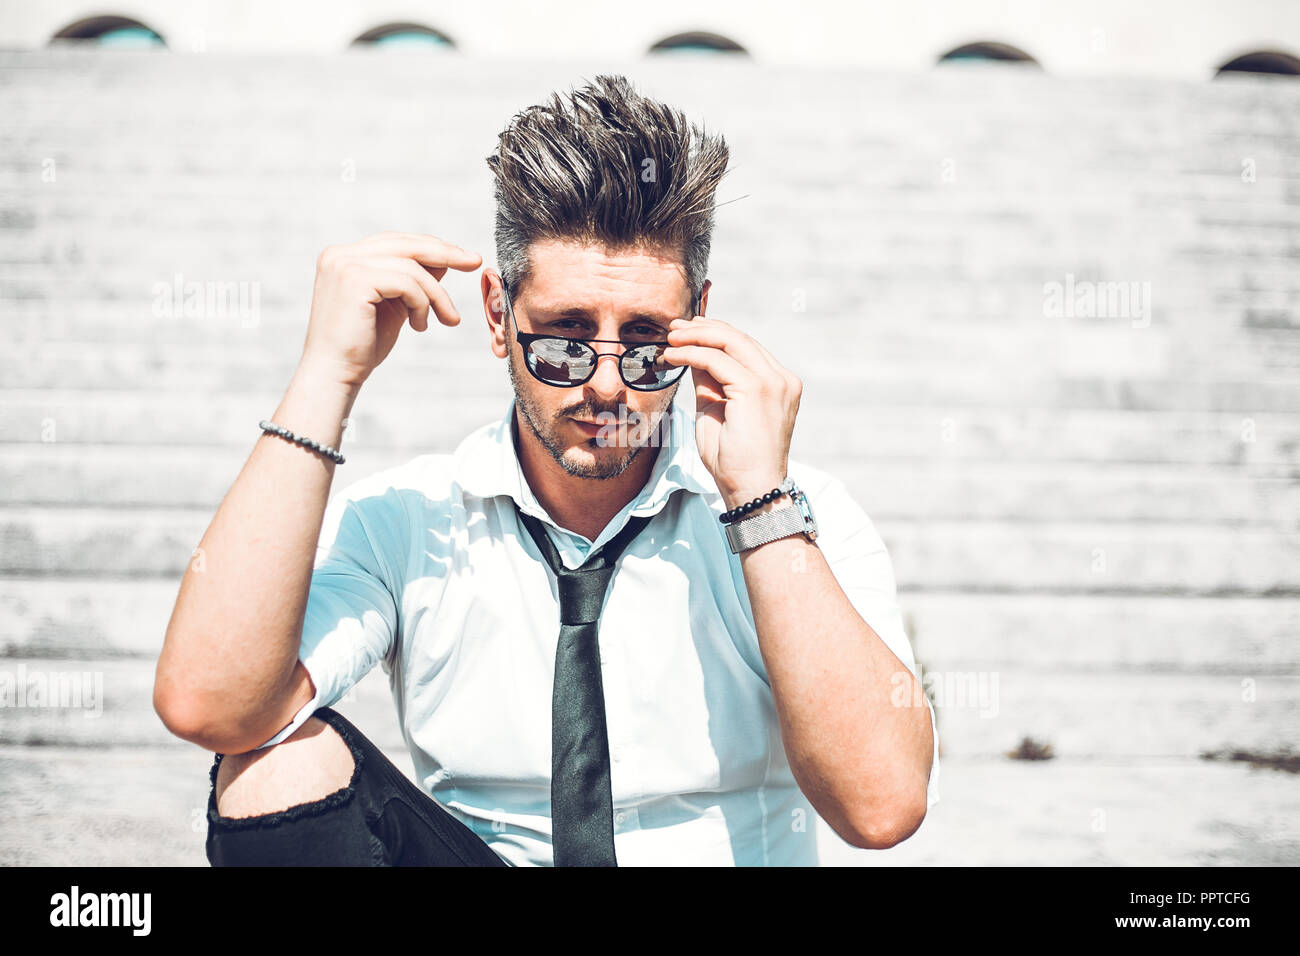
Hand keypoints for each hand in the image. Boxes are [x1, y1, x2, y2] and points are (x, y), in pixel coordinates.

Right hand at [299, 231, 481, 388]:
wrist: (335, 374)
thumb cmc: (362, 346)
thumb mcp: (394, 306)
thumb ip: (412, 281)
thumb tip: (443, 260)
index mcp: (345, 257)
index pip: (397, 242)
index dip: (431, 247)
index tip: (463, 256)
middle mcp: (341, 254)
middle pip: (406, 244)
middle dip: (445, 253)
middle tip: (474, 262)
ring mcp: (345, 265)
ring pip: (412, 268)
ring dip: (436, 295)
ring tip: (444, 319)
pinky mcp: (354, 280)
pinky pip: (407, 283)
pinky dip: (423, 303)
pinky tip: (419, 325)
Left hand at [662, 315, 801, 509]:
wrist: (750, 489)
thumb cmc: (733, 459)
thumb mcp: (717, 410)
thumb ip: (709, 381)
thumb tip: (693, 355)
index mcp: (778, 383)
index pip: (744, 347)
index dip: (714, 334)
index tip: (686, 332)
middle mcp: (781, 379)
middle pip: (739, 338)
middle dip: (702, 328)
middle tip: (674, 328)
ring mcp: (772, 382)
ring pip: (730, 341)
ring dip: (694, 337)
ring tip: (669, 339)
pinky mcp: (756, 389)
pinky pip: (718, 360)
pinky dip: (692, 354)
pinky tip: (672, 356)